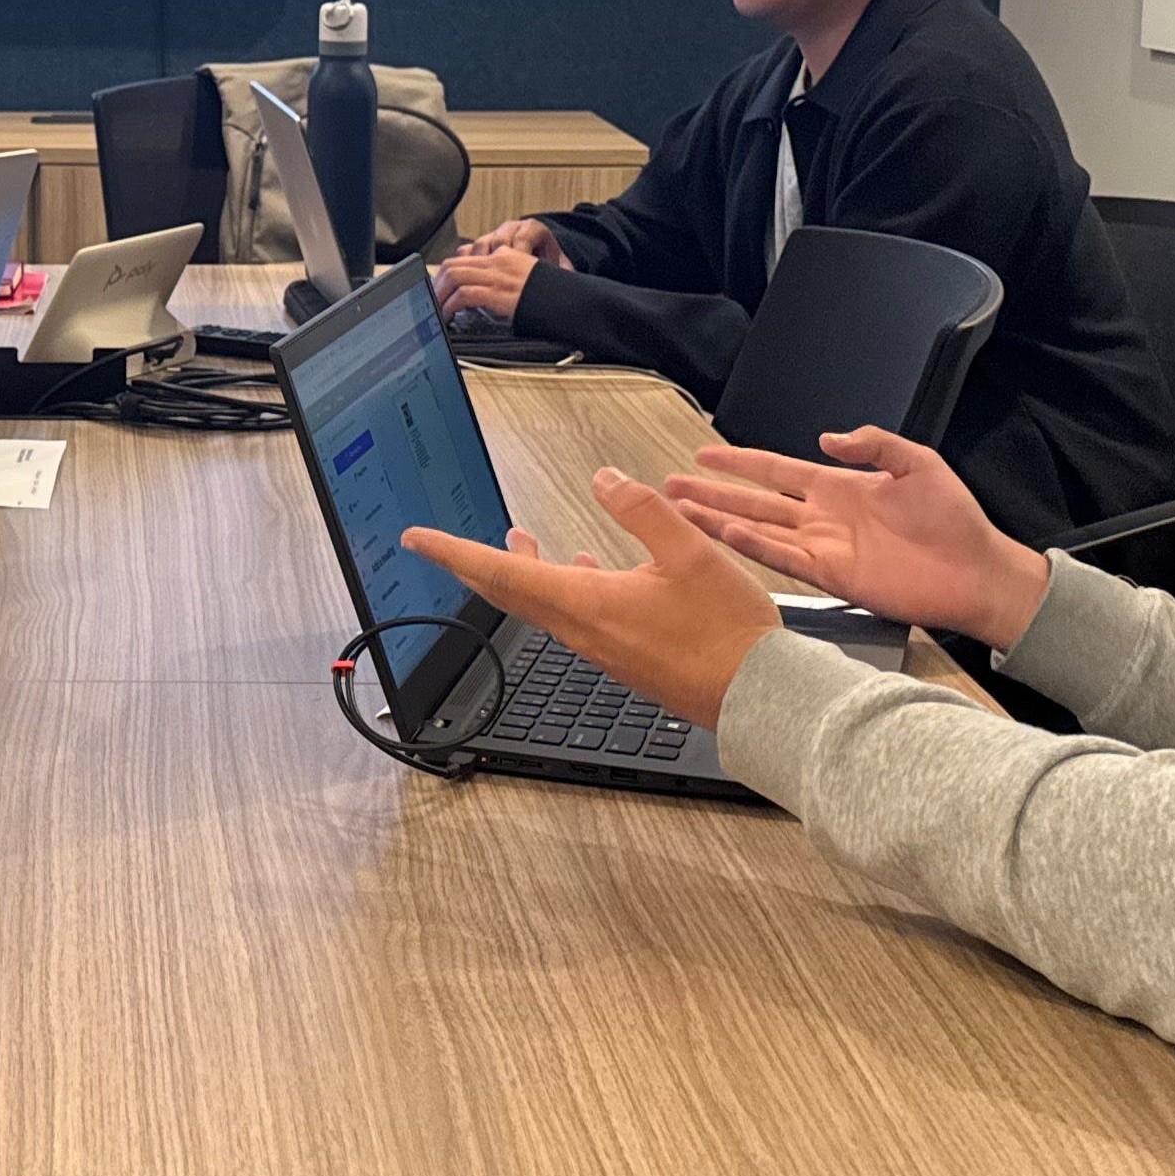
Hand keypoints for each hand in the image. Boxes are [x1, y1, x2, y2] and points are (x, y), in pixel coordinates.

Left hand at [401, 468, 782, 729]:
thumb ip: (643, 510)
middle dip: (479, 562)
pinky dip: (567, 588)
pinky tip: (591, 573)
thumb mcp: (689, 552)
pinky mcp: (624, 659)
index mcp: (584, 604)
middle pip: (513, 592)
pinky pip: (577, 619)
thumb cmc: (727, 632)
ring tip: (520, 543)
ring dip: (525, 572)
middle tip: (449, 544)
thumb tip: (604, 479)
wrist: (757, 696)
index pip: (501, 573)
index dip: (453, 552)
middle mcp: (582, 631)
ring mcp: (601, 649)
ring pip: (546, 605)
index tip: (417, 540)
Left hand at [429, 223, 565, 327]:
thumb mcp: (524, 281)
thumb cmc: (551, 296)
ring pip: (454, 275)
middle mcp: (498, 261)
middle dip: (436, 283)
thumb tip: (477, 302)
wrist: (571, 300)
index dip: (447, 274)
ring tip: (435, 310)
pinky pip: (465, 294)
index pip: (466, 257)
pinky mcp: (499, 291)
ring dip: (439, 294)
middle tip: (430, 300)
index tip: (439, 289)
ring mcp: (498, 275)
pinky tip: (448, 316)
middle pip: (454, 263)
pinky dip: (450, 305)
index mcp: (505, 256)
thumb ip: (502, 284)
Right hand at [661, 427, 1050, 647]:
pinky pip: (782, 558)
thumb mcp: (917, 462)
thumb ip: (873, 444)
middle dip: (712, 492)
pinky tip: (724, 534)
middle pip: (754, 500)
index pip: (775, 470)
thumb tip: (827, 438)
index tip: (704, 453)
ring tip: (681, 512)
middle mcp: (823, 518)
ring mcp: (824, 548)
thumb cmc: (956, 521)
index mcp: (839, 488)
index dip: (739, 462)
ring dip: (718, 519)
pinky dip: (751, 546)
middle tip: (672, 486)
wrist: (977, 571)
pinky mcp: (832, 577)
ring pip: (758, 530)